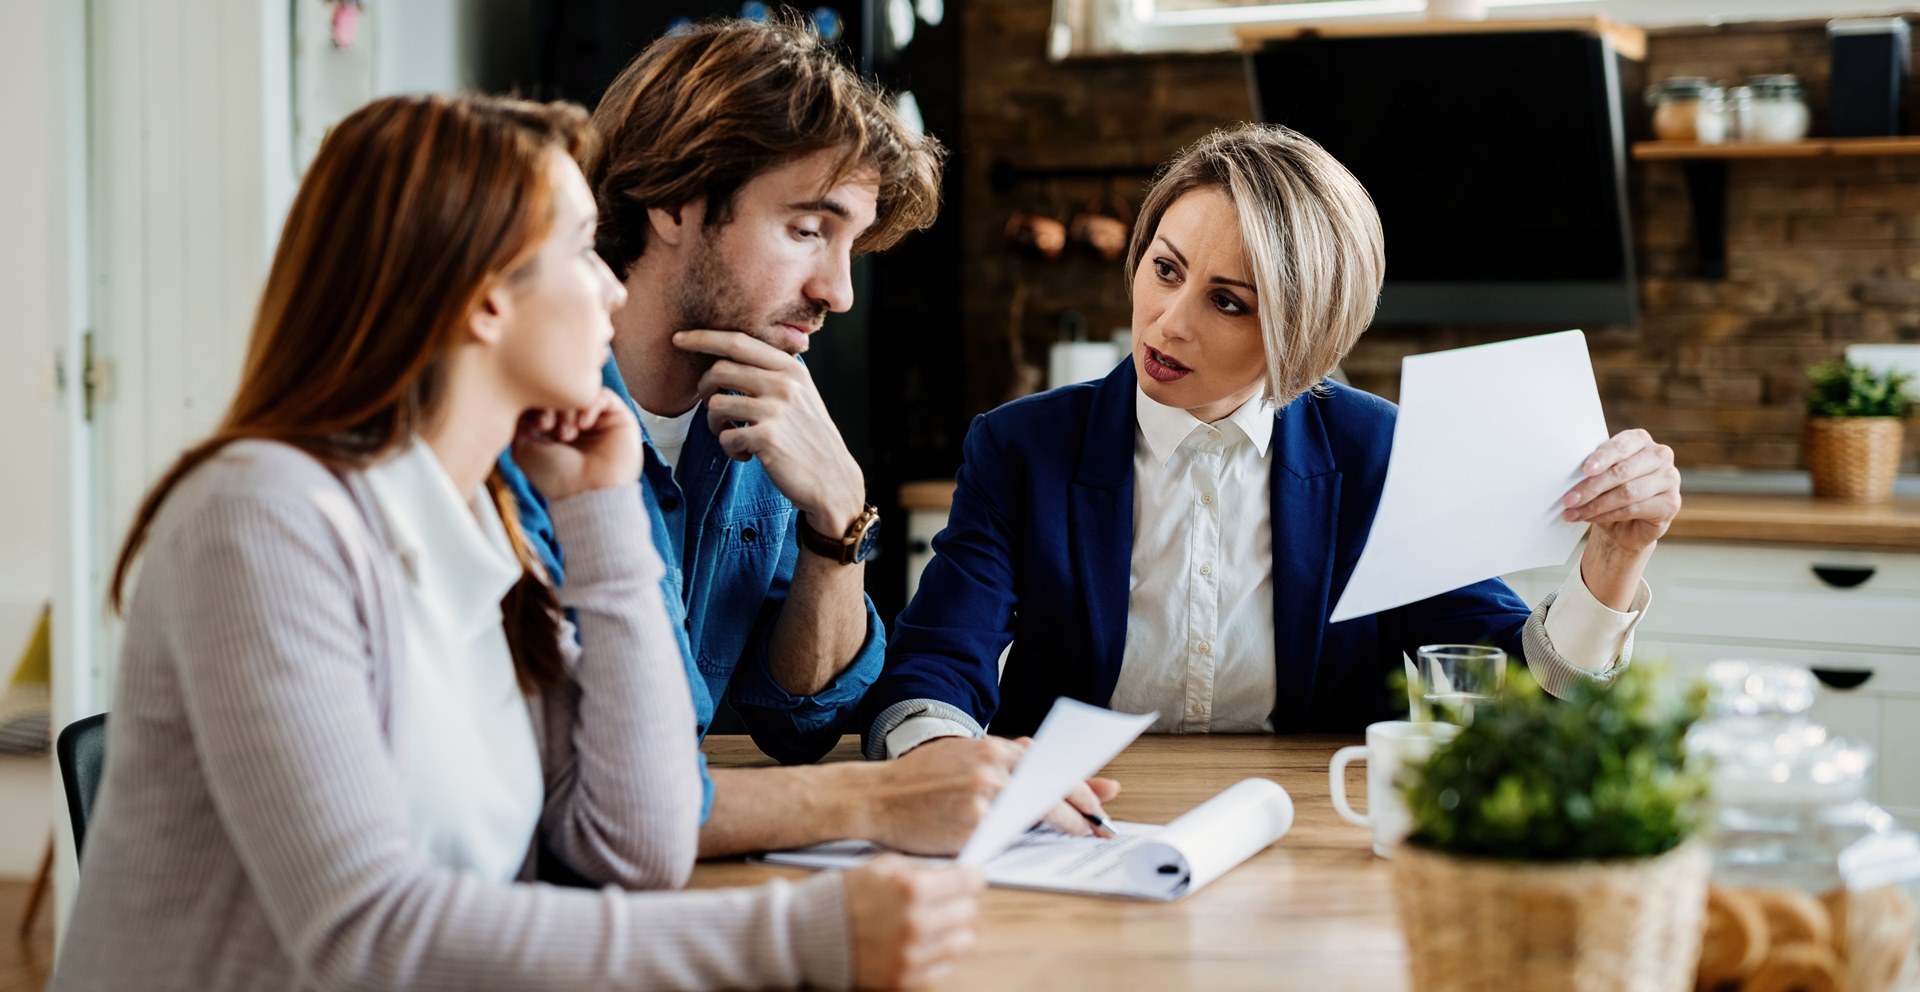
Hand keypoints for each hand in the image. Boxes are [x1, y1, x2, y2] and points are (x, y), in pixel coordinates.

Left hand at [511, 388, 640, 499]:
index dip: (537, 404)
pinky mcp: (619, 417)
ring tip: (568, 432)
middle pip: (562, 394)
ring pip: (581, 393)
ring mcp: (598, 420)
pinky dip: (589, 405)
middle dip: (553, 405)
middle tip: (550, 426)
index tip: (538, 424)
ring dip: (570, 408)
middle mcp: (577, 424)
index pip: (544, 400)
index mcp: (555, 431)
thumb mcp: (523, 449)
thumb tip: (528, 401)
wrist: (588, 493)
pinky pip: (603, 395)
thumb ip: (520, 420)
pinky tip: (584, 425)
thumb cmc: (556, 477)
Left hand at [676, 329, 865, 534]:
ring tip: (731, 434)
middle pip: (720, 370)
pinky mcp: (766, 438)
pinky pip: (725, 436)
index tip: (679, 338)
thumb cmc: (810, 438)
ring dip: (714, 423)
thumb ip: (774, 372)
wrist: (832, 480)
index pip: (738, 342)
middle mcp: (784, 384)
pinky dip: (729, 448)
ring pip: (716, 404)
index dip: (703, 337)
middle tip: (713, 407)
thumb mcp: (802, 394)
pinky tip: (745, 455)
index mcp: (790, 368)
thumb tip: (732, 353)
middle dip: (705, 389)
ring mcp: (775, 410)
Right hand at [842, 856, 982, 988]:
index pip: (968, 882)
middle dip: (959, 902)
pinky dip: (935, 953)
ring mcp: (911, 955)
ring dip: (951, 930)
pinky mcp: (904, 978)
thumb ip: (922, 869)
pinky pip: (943, 966)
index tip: (969, 877)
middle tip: (943, 900)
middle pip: (969, 912)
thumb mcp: (883, 865)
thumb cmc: (848, 894)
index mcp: (912, 889)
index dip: (971, 877)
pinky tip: (918, 942)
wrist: (810, 933)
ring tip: (931, 923)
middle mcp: (916, 923)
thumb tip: (955, 872)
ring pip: (963, 941)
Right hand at [869, 736, 1121, 854]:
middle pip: (1053, 786)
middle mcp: (992, 768)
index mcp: (991, 747)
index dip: (1081, 783)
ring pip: (1038, 812)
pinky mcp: (972, 824)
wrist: (876, 797)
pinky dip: (1026, 838)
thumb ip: (1003, 758)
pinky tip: (1038, 843)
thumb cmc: (918, 780)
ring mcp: (983, 797)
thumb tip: (1041, 756)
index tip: (1101, 797)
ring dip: (1066, 824)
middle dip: (1083, 806)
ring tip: (1082, 833)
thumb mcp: (963, 756)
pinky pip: (1010, 834)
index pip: (1050, 763)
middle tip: (1101, 822)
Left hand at [1560, 428, 1680, 554]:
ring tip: (1573, 512)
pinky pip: (1634, 509)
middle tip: (1568, 499)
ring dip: (1595, 505)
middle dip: (1591, 487)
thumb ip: (1592, 468)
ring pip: (1627, 492)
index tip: (1585, 470)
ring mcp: (1670, 479)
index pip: (1621, 446)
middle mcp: (1660, 455)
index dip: (1602, 457)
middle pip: (1622, 471)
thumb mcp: (1598, 475)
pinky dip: (1608, 515)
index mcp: (1640, 440)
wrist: (1624, 524)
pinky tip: (1590, 517)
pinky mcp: (1671, 503)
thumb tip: (1567, 471)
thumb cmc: (1608, 491)